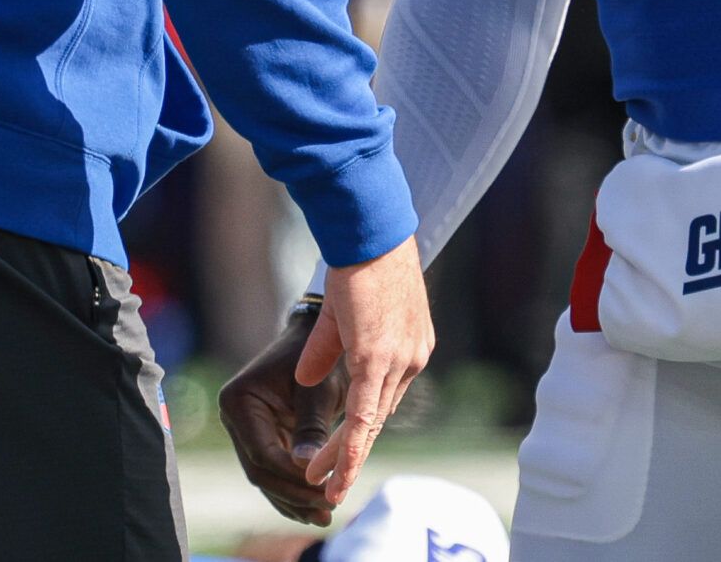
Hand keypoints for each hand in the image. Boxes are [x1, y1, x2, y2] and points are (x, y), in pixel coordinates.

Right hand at [218, 306, 345, 526]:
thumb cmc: (320, 361)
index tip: (321, 487)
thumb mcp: (318, 392)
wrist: (319, 343)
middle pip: (260, 469)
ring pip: (266, 477)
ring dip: (293, 499)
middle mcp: (235, 418)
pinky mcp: (262, 439)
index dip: (290, 475)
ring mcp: (246, 431)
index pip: (262, 451)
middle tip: (326, 510)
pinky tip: (313, 510)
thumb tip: (306, 467)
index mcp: (239, 401)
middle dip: (293, 493)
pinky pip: (274, 472)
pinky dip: (292, 491)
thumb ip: (311, 428)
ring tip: (323, 518)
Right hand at [297, 237, 430, 511]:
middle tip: (334, 488)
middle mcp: (412, 360)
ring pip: (370, 423)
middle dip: (354, 455)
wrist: (372, 233)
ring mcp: (398, 360)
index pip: (385, 402)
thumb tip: (307, 377)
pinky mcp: (376, 357)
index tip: (347, 454)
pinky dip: (349, 444)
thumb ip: (328, 349)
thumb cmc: (361, 262)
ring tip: (323, 486)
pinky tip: (335, 469)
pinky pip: (363, 412)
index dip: (364, 430)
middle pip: (380, 420)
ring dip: (345, 457)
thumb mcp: (343, 313)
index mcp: (411, 351)